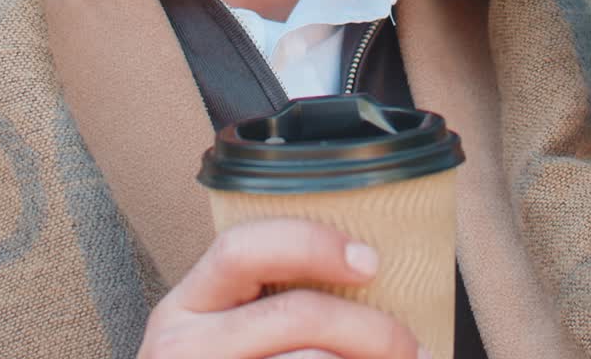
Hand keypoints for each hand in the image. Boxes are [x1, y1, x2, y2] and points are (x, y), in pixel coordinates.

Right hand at [137, 217, 424, 358]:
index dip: (309, 244)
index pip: (240, 250)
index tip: (371, 260)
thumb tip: (367, 267)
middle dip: (364, 326)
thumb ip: (272, 299)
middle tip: (409, 343)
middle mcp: (180, 347)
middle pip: (292, 315)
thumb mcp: (230, 329)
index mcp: (186, 304)